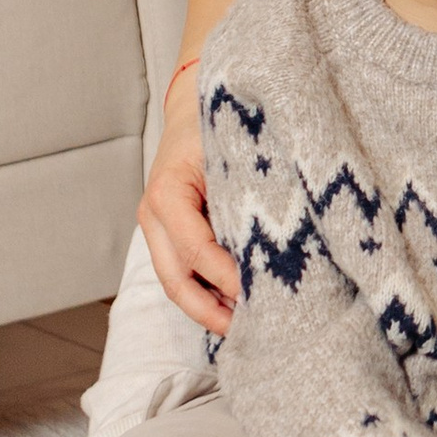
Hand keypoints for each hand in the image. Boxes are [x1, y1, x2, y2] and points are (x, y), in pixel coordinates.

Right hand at [138, 86, 240, 333]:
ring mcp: (155, 227)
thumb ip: (248, 188)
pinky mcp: (167, 234)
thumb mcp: (233, 148)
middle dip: (211, 312)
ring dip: (208, 309)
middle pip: (176, 280)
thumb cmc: (218, 121)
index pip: (197, 250)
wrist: (193, 106)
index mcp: (167, 192)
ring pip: (176, 283)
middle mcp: (153, 214)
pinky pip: (182, 272)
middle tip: (249, 330)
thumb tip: (283, 237)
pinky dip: (205, 293)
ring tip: (244, 328)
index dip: (228, 278)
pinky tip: (233, 306)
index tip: (264, 292)